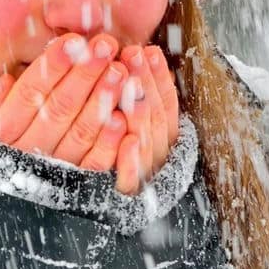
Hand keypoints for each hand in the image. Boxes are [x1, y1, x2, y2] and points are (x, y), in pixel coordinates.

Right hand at [0, 36, 180, 194]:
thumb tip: (8, 78)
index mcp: (0, 135)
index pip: (28, 93)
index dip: (52, 66)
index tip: (73, 41)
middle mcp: (24, 155)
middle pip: (58, 108)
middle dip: (84, 74)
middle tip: (106, 45)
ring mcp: (50, 175)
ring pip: (78, 134)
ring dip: (102, 101)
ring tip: (120, 71)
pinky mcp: (73, 194)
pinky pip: (92, 168)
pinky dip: (108, 144)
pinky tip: (123, 119)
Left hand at [112, 44, 181, 195]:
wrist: (103, 217)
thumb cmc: (117, 160)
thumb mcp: (139, 127)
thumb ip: (142, 97)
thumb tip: (143, 53)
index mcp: (161, 138)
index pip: (166, 104)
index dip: (159, 78)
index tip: (149, 51)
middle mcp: (156, 156)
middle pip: (156, 118)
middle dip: (146, 84)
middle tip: (132, 55)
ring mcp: (143, 176)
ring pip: (146, 142)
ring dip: (139, 112)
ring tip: (130, 84)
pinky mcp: (123, 198)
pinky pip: (129, 179)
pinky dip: (130, 159)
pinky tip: (126, 136)